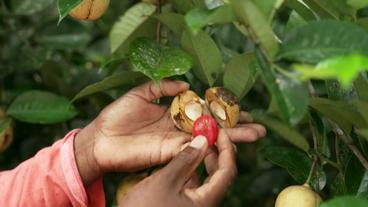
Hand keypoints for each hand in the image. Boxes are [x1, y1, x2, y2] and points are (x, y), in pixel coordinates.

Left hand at [74, 80, 265, 184]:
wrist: (101, 139)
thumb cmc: (117, 116)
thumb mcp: (140, 93)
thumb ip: (162, 86)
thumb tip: (185, 83)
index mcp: (174, 112)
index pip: (204, 110)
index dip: (222, 109)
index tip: (241, 107)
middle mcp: (180, 127)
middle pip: (214, 126)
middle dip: (237, 126)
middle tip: (259, 126)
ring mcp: (178, 140)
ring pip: (211, 138)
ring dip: (233, 137)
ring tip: (255, 135)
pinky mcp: (172, 151)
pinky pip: (197, 147)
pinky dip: (214, 145)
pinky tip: (232, 143)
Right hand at [120, 131, 236, 206]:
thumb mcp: (164, 181)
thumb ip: (184, 160)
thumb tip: (203, 140)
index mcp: (206, 201)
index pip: (227, 171)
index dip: (226, 149)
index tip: (220, 131)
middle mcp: (205, 205)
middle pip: (219, 176)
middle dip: (214, 153)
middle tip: (207, 135)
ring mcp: (194, 206)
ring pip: (205, 180)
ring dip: (201, 161)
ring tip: (193, 143)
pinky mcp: (182, 206)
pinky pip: (192, 186)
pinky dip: (189, 171)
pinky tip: (179, 161)